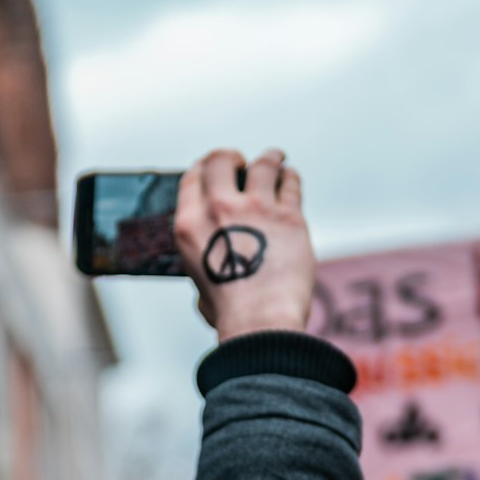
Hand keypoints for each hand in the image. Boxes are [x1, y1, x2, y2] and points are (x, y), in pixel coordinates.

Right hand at [174, 147, 314, 343]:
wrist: (260, 321)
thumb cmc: (231, 313)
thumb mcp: (200, 286)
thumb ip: (206, 267)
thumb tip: (215, 271)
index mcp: (189, 225)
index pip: (192, 178)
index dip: (205, 168)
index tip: (215, 169)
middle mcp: (218, 209)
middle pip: (221, 160)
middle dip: (231, 157)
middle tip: (242, 162)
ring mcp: (255, 209)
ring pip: (262, 163)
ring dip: (269, 158)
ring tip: (275, 159)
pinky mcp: (288, 216)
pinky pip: (290, 183)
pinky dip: (290, 177)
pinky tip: (290, 178)